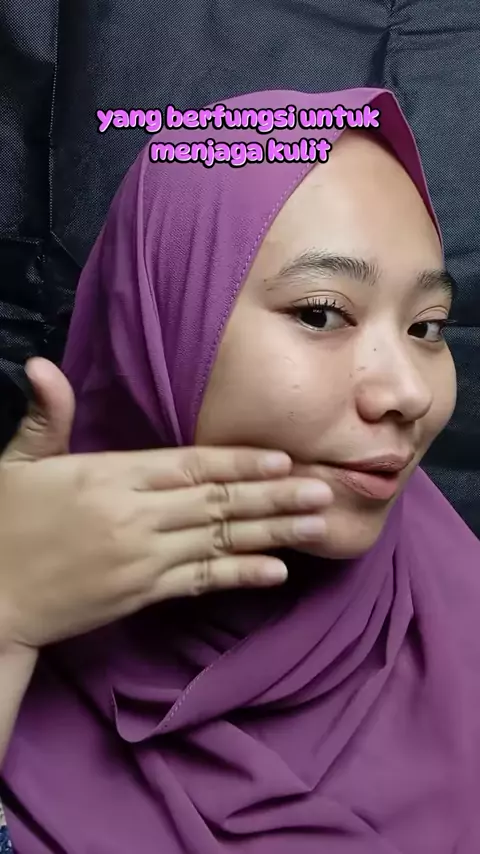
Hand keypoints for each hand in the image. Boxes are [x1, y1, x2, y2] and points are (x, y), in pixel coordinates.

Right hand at [0, 359, 331, 651]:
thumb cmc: (3, 525)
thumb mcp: (17, 464)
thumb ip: (47, 417)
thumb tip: (41, 364)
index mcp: (109, 476)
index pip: (188, 464)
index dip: (239, 462)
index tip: (283, 458)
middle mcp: (134, 516)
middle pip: (216, 502)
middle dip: (274, 496)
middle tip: (324, 489)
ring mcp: (142, 559)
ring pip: (218, 540)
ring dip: (271, 533)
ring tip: (316, 525)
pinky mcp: (141, 594)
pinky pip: (200, 581)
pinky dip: (239, 574)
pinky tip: (277, 572)